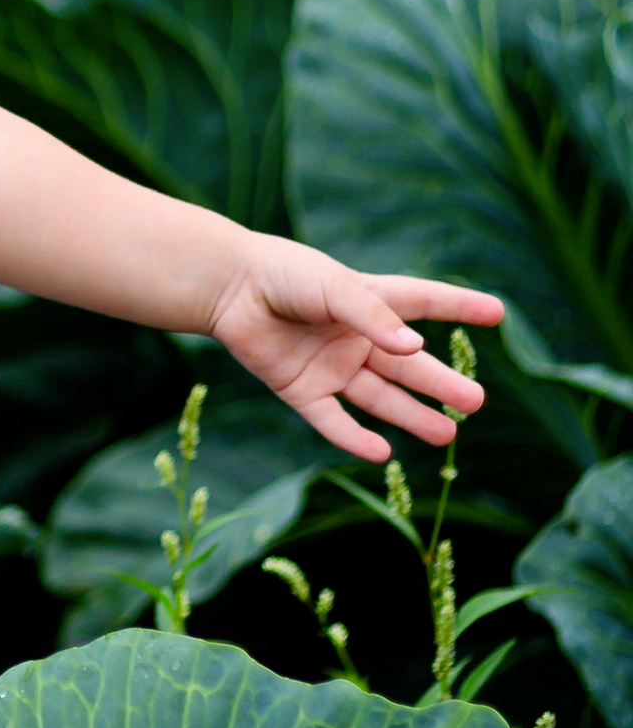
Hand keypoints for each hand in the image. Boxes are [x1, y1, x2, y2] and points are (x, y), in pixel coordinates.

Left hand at [205, 240, 502, 461]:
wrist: (227, 287)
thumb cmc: (283, 274)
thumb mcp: (335, 287)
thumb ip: (374, 317)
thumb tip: (415, 350)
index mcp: (368, 301)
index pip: (424, 303)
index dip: (459, 307)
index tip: (498, 313)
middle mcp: (354, 338)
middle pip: (407, 366)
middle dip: (441, 384)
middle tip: (477, 401)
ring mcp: (330, 366)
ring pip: (379, 398)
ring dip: (411, 417)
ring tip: (447, 435)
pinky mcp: (301, 389)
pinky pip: (333, 420)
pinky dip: (355, 438)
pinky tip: (382, 453)